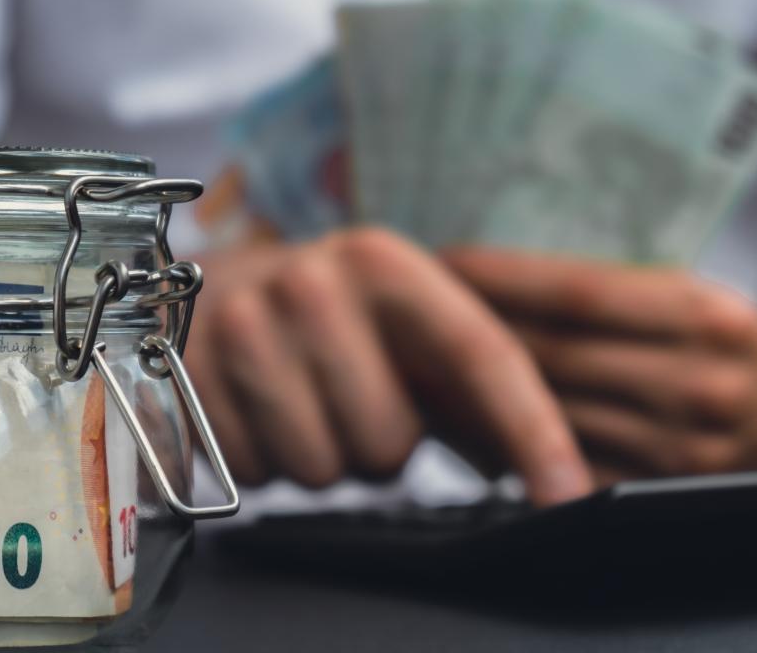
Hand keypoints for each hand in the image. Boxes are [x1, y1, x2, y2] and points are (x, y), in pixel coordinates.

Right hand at [185, 228, 593, 504]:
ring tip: (306, 405)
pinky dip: (265, 462)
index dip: (533, 433)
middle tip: (353, 403)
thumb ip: (472, 382)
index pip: (481, 355)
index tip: (567, 495)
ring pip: (321, 469)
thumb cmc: (333, 316)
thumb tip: (552, 468)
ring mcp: (242, 326)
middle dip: (381, 446)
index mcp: (386, 262)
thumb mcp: (401, 319)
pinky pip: (256, 474)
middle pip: (390, 442)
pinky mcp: (189, 374)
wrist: (215, 285)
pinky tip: (259, 413)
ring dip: (323, 458)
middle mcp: (313, 282)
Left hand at [442, 247, 756, 484]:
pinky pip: (563, 464)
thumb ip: (611, 291)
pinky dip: (508, 441)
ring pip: (548, 414)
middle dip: (472, 329)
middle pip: (554, 355)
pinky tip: (465, 417)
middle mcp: (697, 383)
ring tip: (419, 359)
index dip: (503, 277)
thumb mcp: (694, 297)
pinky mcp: (660, 494)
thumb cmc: (731, 344)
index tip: (444, 260)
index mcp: (707, 316)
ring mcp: (680, 449)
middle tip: (412, 306)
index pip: (581, 292)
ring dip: (474, 389)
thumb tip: (493, 274)